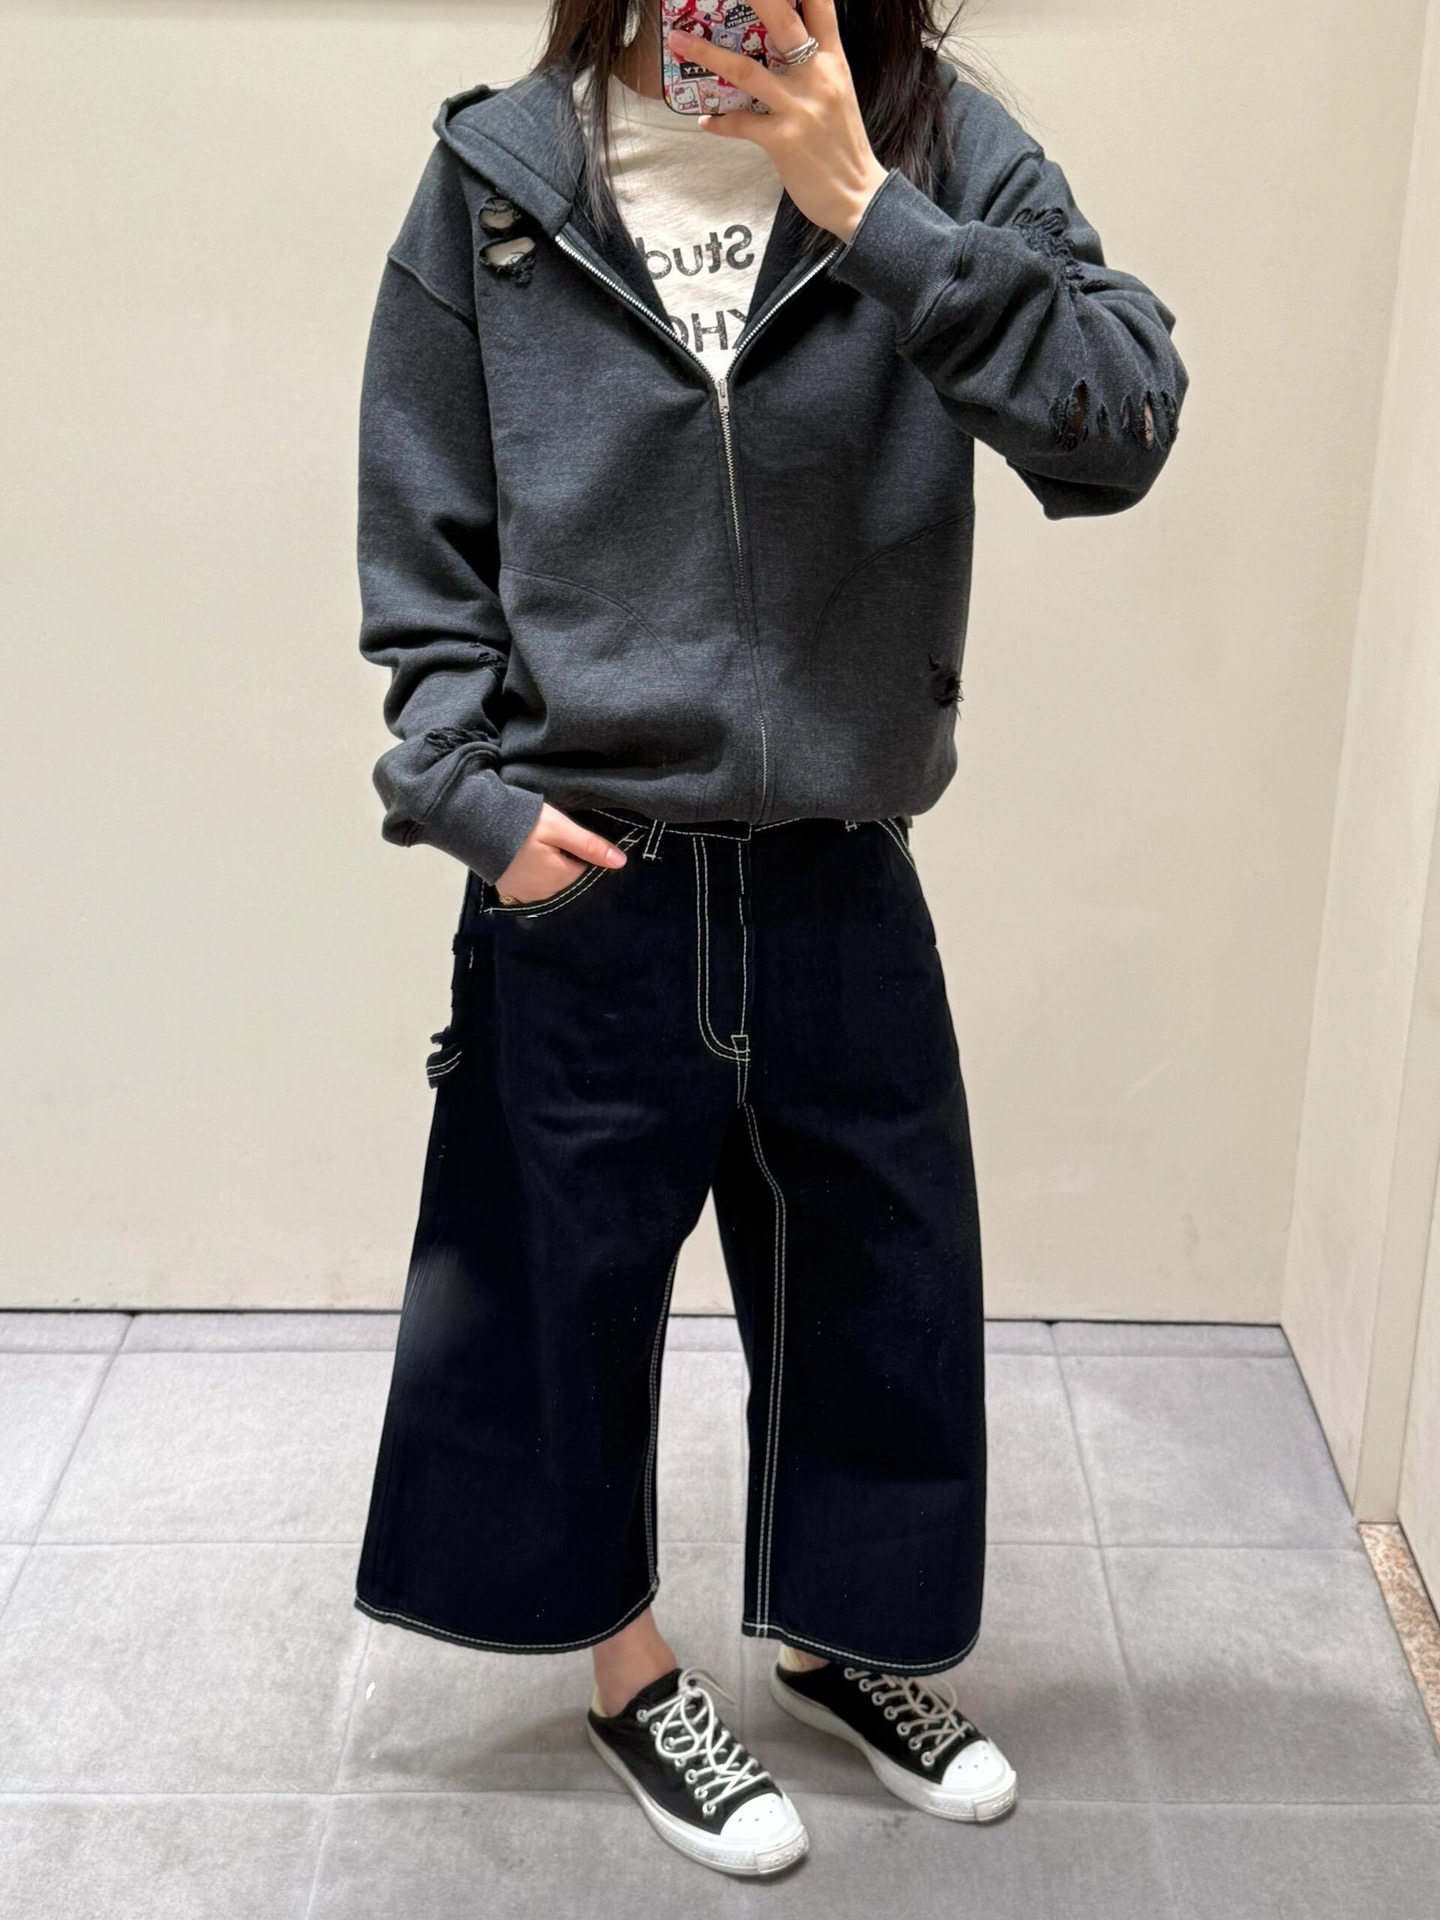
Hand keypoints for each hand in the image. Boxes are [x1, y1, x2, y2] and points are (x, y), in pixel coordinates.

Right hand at [491, 803, 627, 904]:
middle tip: (549, 839)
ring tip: (536, 847)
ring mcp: (524, 896)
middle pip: (567, 878)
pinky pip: (531, 887)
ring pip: (549, 883)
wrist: (475, 824)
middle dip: (564, 862)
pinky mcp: (508, 892)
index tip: (567, 837)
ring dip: (548, 869)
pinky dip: (532, 875)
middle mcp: (544, 894)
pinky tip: (524, 858)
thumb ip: (590, 845)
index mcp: (561, 880)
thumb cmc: (522, 823)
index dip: (579, 852)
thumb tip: (621, 862)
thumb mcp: (560, 828)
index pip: (584, 870)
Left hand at [666, 0, 889, 241]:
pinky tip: (705, 121)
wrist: (858, 197)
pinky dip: (719, 122)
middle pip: (782, 19)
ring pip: (745, 69)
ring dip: (706, 54)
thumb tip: (784, 51)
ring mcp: (798, 107)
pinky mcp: (782, 139)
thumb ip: (815, 67)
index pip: (821, 5)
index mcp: (833, 60)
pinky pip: (740, 123)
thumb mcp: (837, 94)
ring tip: (679, 41)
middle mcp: (817, 76)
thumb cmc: (843, 147)